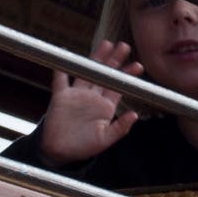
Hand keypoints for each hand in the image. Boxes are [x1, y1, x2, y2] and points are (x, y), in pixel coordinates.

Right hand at [36, 44, 139, 163]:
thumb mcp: (105, 140)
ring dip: (96, 58)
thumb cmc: (84, 147)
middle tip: (124, 45)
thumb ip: (120, 128)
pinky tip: (65, 53)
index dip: (127, 76)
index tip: (138, 65)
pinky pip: (61, 79)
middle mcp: (92, 97)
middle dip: (115, 60)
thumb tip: (135, 115)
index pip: (118, 87)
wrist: (60, 152)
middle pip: (104, 74)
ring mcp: (76, 95)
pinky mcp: (61, 97)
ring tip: (106, 44)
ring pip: (87, 72)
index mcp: (105, 107)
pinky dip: (62, 67)